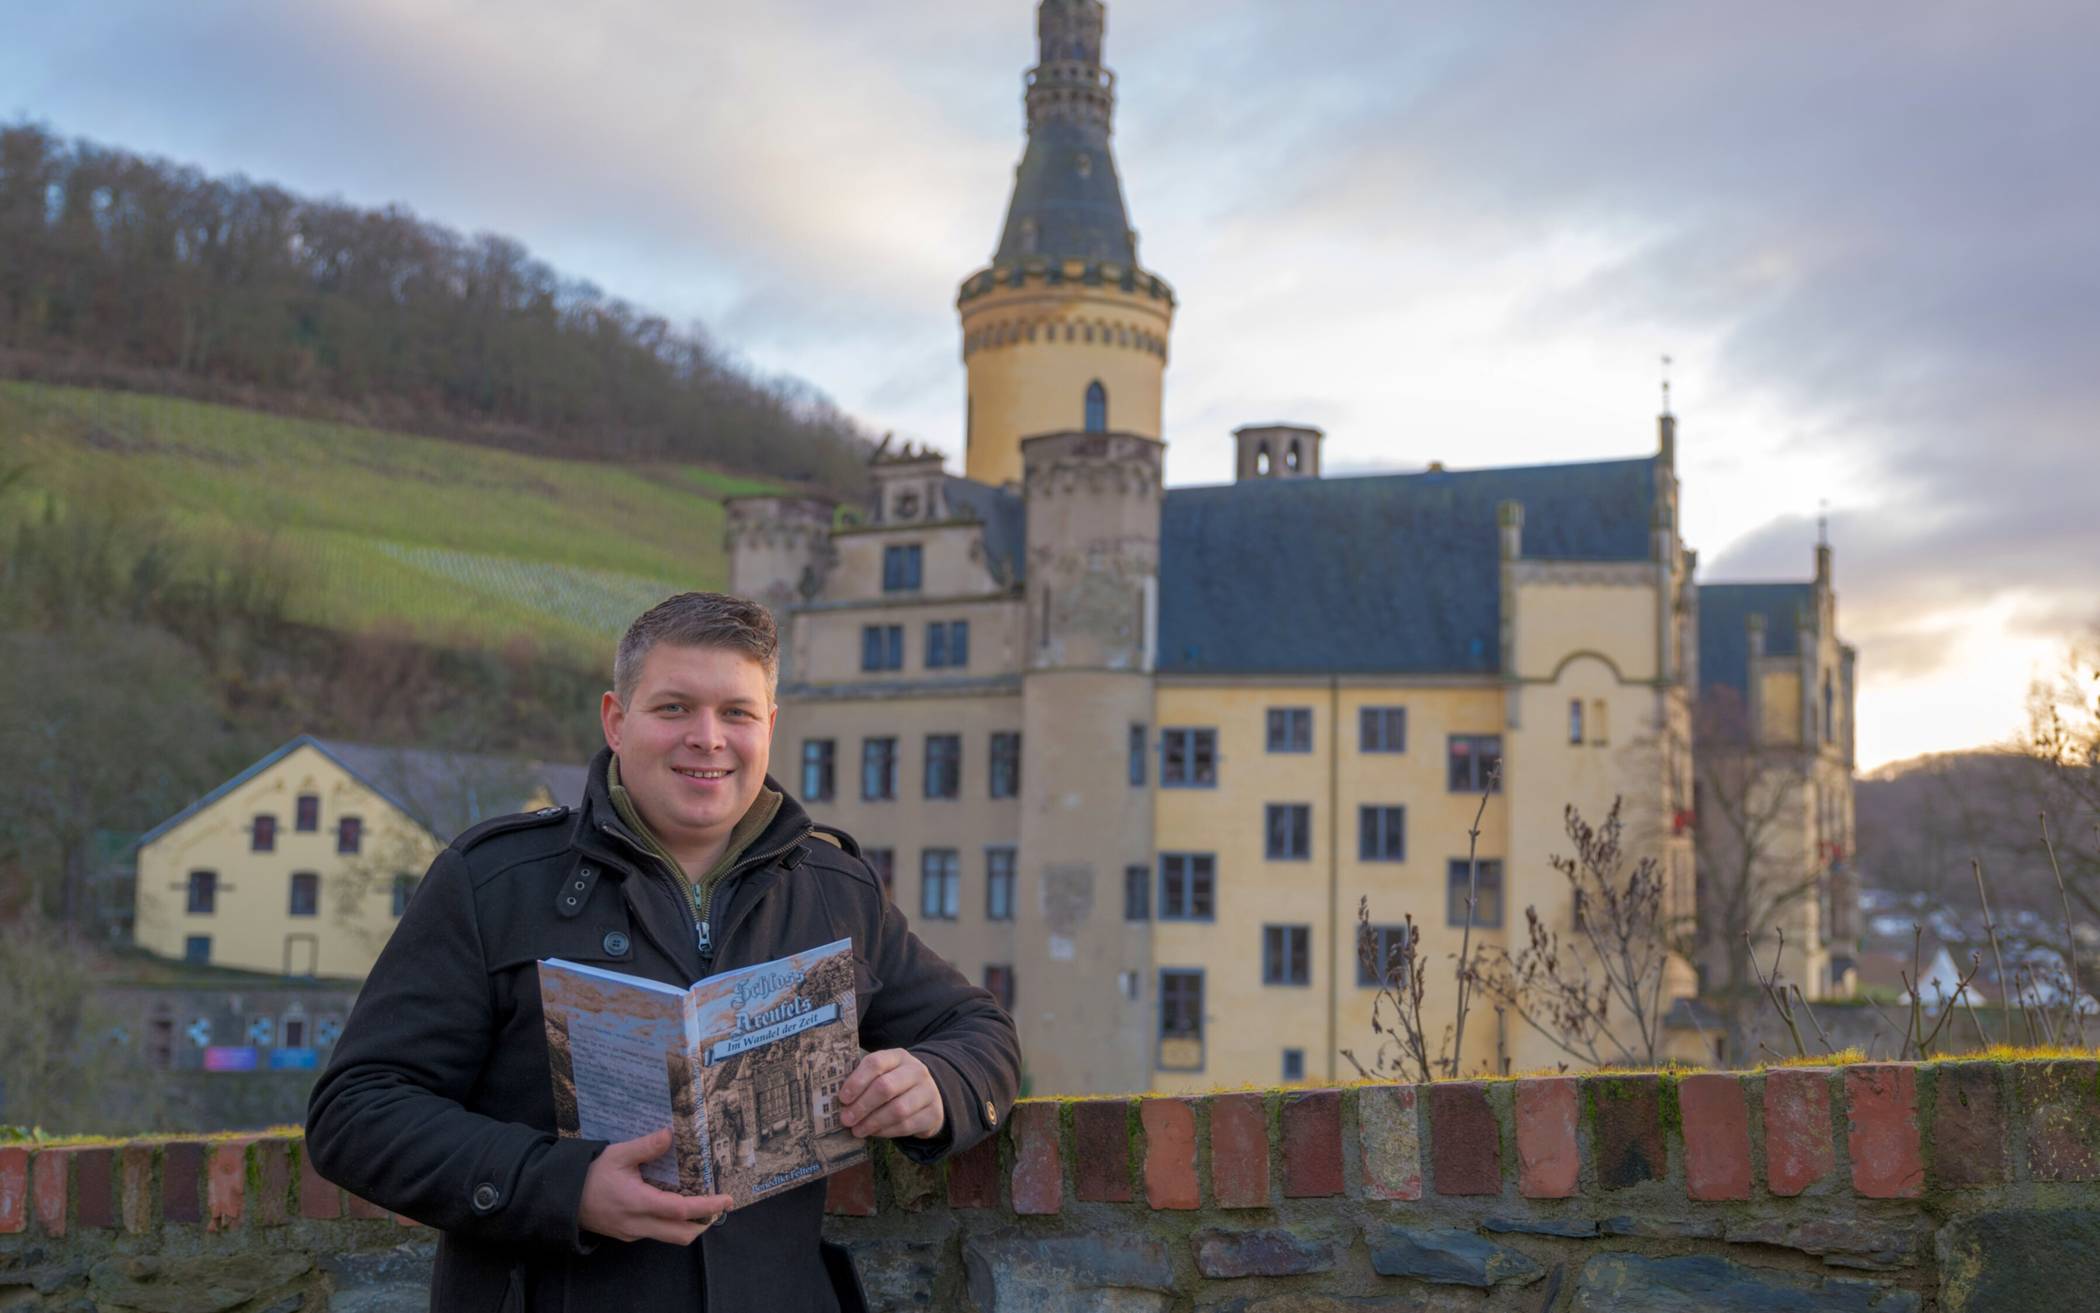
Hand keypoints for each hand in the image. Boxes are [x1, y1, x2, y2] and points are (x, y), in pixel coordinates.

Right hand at [577, 1128, 731, 1244]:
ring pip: (669, 1237)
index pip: (681, 1210)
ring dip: (689, 1225)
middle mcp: (638, 1224)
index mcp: (638, 1203)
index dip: (707, 1206)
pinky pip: (655, 1233)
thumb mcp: (618, 1154)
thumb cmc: (590, 1174)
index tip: (726, 1199)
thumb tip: (670, 1134)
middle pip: (681, 1234)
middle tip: (718, 1205)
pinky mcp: (627, 1235)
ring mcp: (632, 1233)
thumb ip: (646, 1146)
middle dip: (704, 1222)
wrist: (561, 1198)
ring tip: (701, 1204)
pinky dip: (671, 1223)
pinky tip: (673, 1205)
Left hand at [838, 1048, 943, 1139]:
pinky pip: (906, 1126)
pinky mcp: (933, 1113)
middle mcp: (916, 1071)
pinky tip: (874, 1132)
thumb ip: (864, 1081)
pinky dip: (886, 1132)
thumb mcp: (883, 1074)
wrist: (930, 1095)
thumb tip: (840, 1100)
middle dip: (862, 1106)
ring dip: (872, 1122)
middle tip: (846, 1119)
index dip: (856, 1081)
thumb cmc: (896, 1084)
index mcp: (899, 1057)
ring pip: (897, 1110)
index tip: (842, 1098)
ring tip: (857, 1130)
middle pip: (885, 1087)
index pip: (876, 1063)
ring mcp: (928, 1092)